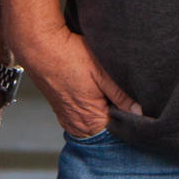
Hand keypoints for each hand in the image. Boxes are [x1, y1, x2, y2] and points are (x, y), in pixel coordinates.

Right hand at [14, 24, 141, 137]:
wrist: (39, 45)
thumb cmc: (68, 56)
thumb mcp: (102, 73)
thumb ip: (121, 95)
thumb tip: (139, 111)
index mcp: (90, 120)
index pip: (117, 132)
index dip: (129, 120)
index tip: (137, 107)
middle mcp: (76, 124)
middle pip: (104, 129)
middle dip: (116, 115)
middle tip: (123, 96)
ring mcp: (66, 117)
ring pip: (92, 122)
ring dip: (102, 110)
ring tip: (105, 90)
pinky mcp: (59, 108)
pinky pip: (80, 115)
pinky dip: (89, 106)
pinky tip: (92, 90)